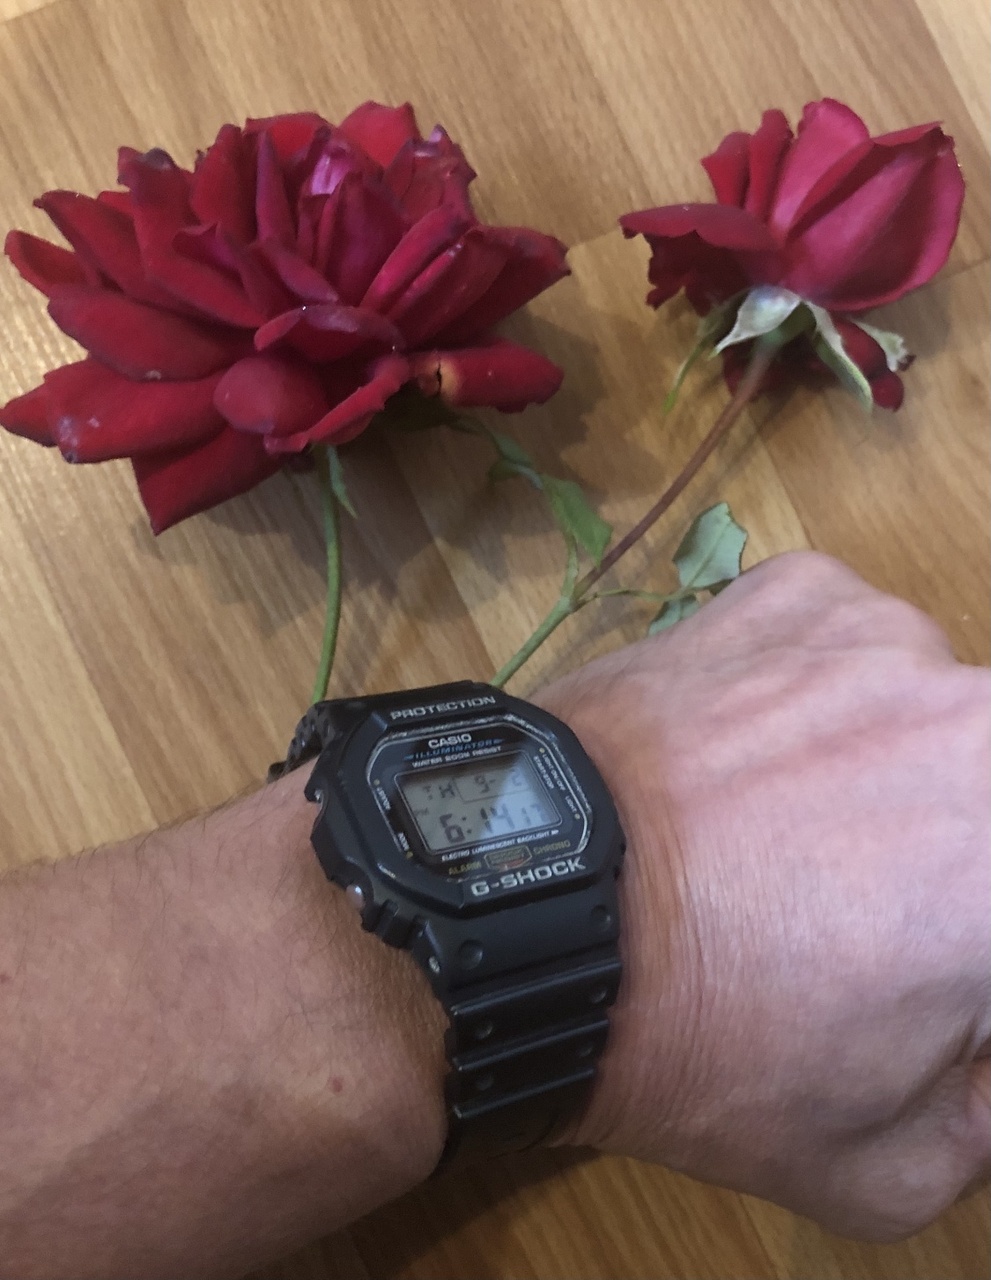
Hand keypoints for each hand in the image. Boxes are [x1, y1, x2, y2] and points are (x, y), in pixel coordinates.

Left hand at [539, 552, 989, 1240]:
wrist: (530, 906)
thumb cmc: (706, 1045)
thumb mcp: (883, 1163)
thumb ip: (980, 1116)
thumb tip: (981, 1053)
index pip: (982, 909)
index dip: (953, 947)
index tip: (920, 972)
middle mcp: (976, 722)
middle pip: (975, 792)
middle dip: (945, 855)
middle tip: (866, 905)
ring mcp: (885, 636)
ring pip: (925, 710)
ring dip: (890, 765)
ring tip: (785, 829)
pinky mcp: (799, 591)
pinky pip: (842, 646)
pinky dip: (815, 696)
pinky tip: (744, 757)